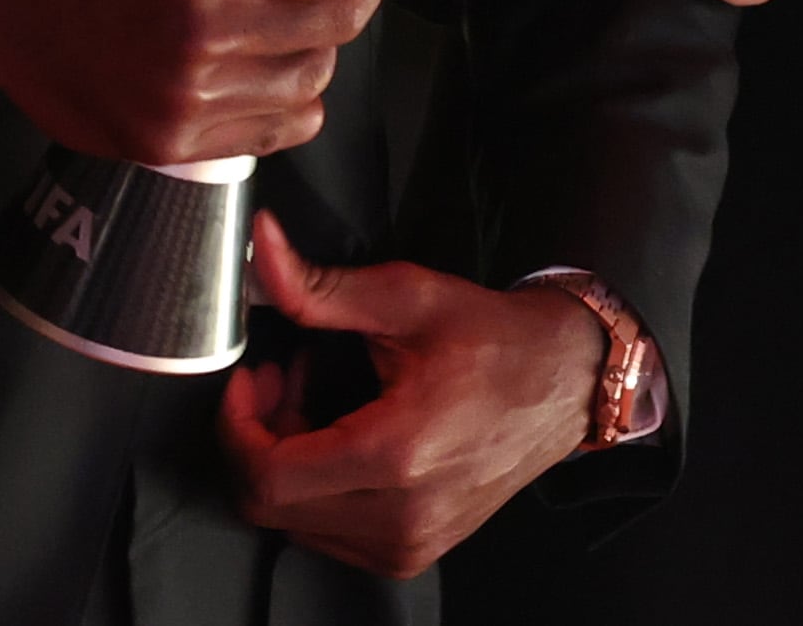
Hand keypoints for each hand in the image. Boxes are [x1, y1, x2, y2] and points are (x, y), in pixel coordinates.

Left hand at [221, 213, 608, 577]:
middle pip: (271, 505)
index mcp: (397, 455)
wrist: (565, 381)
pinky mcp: (414, 550)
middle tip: (281, 380)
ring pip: (294, 522)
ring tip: (316, 398)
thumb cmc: (495, 340)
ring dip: (287, 461)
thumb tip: (260, 251)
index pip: (269, 475)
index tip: (248, 380)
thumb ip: (320, 286)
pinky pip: (329, 533)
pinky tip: (340, 434)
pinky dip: (317, 486)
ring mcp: (409, 543)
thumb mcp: (406, 296)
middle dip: (259, 437)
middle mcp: (402, 515)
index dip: (237, 427)